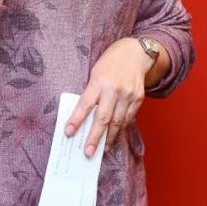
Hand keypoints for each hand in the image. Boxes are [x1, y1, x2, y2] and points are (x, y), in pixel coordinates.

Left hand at [64, 37, 153, 157]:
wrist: (136, 53)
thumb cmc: (111, 62)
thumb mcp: (96, 73)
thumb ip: (91, 92)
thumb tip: (84, 116)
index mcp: (99, 81)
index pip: (85, 104)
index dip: (76, 120)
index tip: (68, 132)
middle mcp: (114, 89)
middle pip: (103, 118)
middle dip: (95, 137)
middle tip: (88, 152)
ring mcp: (128, 95)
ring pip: (117, 122)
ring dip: (109, 137)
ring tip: (102, 149)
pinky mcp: (138, 98)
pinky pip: (128, 118)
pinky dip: (121, 128)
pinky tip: (115, 136)